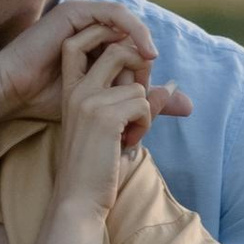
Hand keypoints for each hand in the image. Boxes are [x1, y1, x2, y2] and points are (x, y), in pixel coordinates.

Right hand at [0, 0, 187, 129]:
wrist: (13, 95)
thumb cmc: (48, 104)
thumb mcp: (107, 107)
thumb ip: (146, 104)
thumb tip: (189, 106)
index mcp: (92, 49)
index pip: (132, 52)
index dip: (145, 72)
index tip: (153, 100)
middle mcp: (88, 32)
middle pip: (133, 40)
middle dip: (145, 64)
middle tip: (149, 89)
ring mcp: (81, 20)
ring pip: (127, 26)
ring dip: (140, 48)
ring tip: (149, 69)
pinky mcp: (74, 13)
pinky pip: (114, 15)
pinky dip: (133, 29)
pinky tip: (144, 52)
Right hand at [52, 26, 153, 210]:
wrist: (78, 199)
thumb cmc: (96, 166)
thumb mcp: (117, 127)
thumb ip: (137, 102)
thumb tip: (171, 85)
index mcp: (72, 89)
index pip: (84, 44)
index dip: (116, 47)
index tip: (130, 79)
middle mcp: (78, 89)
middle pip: (119, 51)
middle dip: (140, 72)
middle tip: (137, 106)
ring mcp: (89, 100)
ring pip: (138, 85)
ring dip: (144, 112)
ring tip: (127, 136)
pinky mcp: (105, 116)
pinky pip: (144, 103)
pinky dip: (145, 124)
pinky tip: (128, 143)